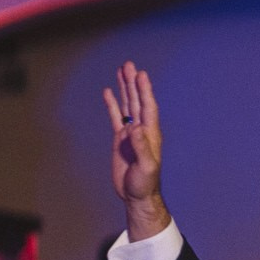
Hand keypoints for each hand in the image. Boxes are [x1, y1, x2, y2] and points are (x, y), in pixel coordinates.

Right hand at [102, 62, 163, 213]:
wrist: (137, 194)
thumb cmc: (145, 183)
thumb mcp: (145, 167)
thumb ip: (141, 148)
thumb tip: (134, 128)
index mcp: (150, 134)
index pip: (148, 107)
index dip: (145, 91)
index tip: (141, 75)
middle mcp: (142, 130)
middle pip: (138, 101)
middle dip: (134, 83)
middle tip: (129, 65)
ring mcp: (131, 133)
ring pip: (128, 105)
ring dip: (125, 89)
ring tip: (122, 71)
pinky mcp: (121, 139)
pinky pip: (116, 117)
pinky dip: (113, 104)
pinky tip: (109, 93)